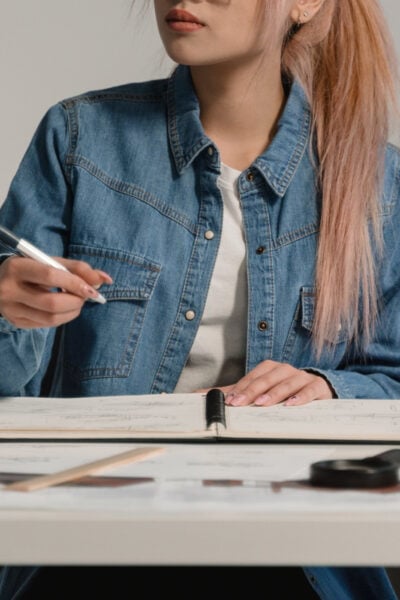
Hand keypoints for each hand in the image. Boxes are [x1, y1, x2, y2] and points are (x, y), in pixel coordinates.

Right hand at [0, 256, 111, 328]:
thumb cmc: (30, 268)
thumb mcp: (49, 261)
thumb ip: (77, 268)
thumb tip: (105, 279)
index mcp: (18, 267)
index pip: (51, 276)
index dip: (76, 283)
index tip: (93, 289)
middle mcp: (10, 289)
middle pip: (52, 302)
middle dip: (76, 301)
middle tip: (86, 296)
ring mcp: (11, 309)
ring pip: (50, 318)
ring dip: (72, 312)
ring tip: (77, 302)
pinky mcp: (16, 321)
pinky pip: (46, 325)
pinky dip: (62, 318)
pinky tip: (64, 309)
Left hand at [197, 360, 333, 405]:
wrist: (319, 388)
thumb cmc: (285, 389)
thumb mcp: (259, 390)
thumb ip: (233, 392)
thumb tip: (200, 394)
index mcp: (269, 369)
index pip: (253, 378)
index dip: (241, 388)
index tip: (230, 401)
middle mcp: (284, 370)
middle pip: (267, 379)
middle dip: (252, 391)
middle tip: (240, 403)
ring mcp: (301, 377)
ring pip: (287, 383)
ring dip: (274, 393)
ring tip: (262, 403)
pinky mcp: (317, 386)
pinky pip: (309, 389)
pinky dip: (301, 396)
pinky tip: (292, 404)